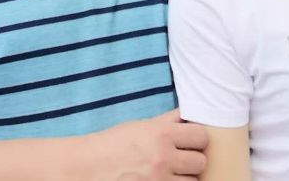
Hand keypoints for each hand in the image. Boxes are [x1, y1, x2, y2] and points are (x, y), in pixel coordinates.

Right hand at [87, 109, 207, 180]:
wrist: (87, 168)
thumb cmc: (112, 145)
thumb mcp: (140, 126)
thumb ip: (167, 121)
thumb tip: (187, 114)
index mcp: (161, 134)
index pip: (201, 136)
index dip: (197, 139)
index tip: (191, 141)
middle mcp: (163, 158)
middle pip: (200, 162)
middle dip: (192, 160)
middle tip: (181, 159)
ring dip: (185, 177)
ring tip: (171, 172)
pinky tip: (164, 180)